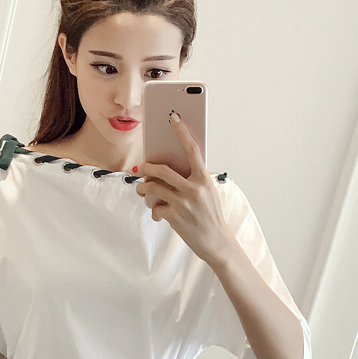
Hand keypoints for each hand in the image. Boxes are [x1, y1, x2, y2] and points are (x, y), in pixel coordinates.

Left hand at [135, 112, 232, 263]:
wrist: (216, 242)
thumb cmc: (210, 215)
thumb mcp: (208, 192)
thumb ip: (193, 179)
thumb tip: (170, 167)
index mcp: (204, 179)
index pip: (191, 149)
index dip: (181, 131)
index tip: (173, 117)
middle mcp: (193, 188)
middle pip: (162, 170)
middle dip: (147, 167)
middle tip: (141, 168)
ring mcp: (183, 203)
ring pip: (152, 188)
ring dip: (143, 188)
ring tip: (142, 190)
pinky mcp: (174, 217)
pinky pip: (155, 207)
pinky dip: (154, 210)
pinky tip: (158, 213)